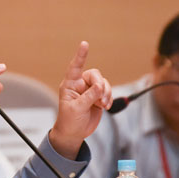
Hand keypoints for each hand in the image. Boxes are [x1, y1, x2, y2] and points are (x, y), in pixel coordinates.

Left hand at [49, 41, 111, 157]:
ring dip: (106, 93)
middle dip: (100, 85)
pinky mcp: (98, 97)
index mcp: (69, 85)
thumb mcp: (77, 109)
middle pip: (95, 75)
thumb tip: (100, 86)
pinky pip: (107, 91)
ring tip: (102, 105)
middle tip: (100, 99)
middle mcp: (80, 85)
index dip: (80, 56)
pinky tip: (105, 107)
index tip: (84, 44)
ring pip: (103, 83)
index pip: (74, 67)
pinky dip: (109, 98)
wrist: (74, 133)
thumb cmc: (69, 121)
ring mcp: (89, 91)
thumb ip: (89, 97)